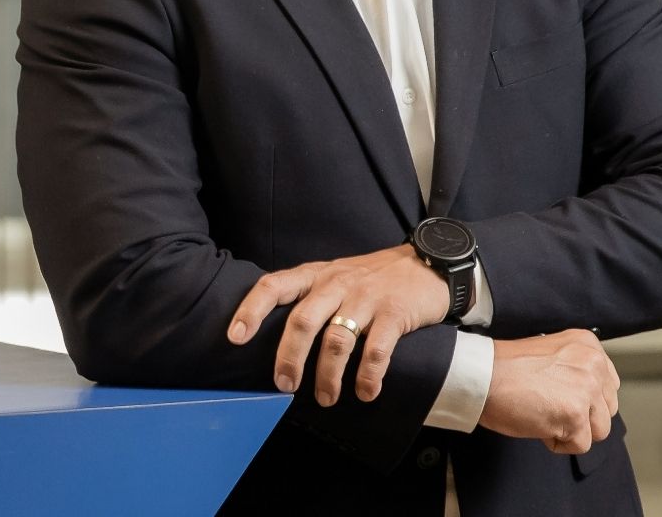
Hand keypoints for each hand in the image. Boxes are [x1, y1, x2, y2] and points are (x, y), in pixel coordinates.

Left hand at [227, 244, 449, 405]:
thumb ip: (307, 299)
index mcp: (314, 275)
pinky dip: (369, 376)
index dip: (251, 310)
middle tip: (284, 385)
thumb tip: (275, 338)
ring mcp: (366, 298)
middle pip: (303, 320)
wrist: (426, 264)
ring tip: (326, 398)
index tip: (235, 338)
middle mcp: (336, 284)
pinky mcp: (395, 313)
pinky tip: (365, 392)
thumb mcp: (333, 276)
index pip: (273, 286)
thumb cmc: (371, 278)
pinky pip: (377, 350)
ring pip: (337, 340)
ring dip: (327, 375)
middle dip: (289, 357)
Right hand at [479, 330, 619, 454]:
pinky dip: (556, 442)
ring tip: (541, 412)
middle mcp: (593, 363)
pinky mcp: (575, 414)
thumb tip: (590, 399)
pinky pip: (579, 445)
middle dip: (579, 415)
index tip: (555, 391)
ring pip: (598, 430)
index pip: (608, 386)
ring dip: (570, 430)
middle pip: (606, 410)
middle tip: (545, 402)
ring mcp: (586, 389)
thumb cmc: (503, 367)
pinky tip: (536, 422)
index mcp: (588, 345)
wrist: (478, 374)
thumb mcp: (551, 355)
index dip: (581, 397)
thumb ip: (576, 369)